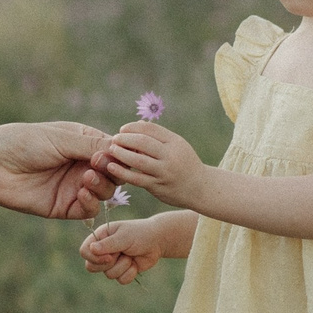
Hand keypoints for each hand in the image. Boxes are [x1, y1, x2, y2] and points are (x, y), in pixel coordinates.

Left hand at [0, 122, 117, 219]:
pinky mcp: (63, 207)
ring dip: (102, 186)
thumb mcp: (61, 139)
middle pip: (113, 173)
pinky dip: (91, 203)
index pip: (113, 151)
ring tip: (86, 179)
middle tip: (97, 166)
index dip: (119, 155)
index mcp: (83, 143)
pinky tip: (81, 193)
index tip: (114, 155)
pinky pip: (88, 210)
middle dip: (111, 171)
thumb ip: (92, 145)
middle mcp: (81, 165)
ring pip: (105, 192)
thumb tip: (122, 149)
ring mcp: (73, 187)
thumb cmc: (24, 142)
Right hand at [80, 218, 167, 283]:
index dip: (93, 257)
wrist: (158, 241)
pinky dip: (130, 273)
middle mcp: (103, 250)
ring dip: (123, 266)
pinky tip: (135, 263)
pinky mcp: (122, 271)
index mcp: (100, 238)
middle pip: (91, 266)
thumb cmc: (140, 233)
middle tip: (121, 254)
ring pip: (108, 274)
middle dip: (108, 264)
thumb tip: (91, 249)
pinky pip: (120, 280)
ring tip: (131, 256)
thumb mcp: (124, 236)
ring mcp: (112, 262)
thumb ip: (108, 244)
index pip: (84, 251)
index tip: (109, 256)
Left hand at [96, 122, 210, 208]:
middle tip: (114, 139)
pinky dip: (122, 171)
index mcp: (175, 142)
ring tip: (112, 149)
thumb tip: (137, 124)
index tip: (123, 130)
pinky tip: (111, 166)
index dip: (132, 127)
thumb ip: (158, 137)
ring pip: (138, 160)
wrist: (200, 188)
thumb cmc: (184, 163)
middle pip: (142, 142)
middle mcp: (171, 156)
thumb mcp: (177, 146)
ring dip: (121, 153)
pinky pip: (136, 178)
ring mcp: (164, 172)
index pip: (150, 129)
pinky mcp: (157, 186)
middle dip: (124, 139)